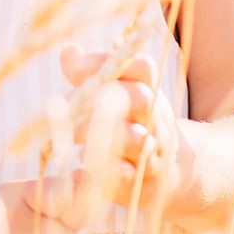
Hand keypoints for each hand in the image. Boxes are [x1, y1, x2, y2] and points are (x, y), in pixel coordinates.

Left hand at [60, 44, 182, 210]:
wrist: (169, 172)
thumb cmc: (130, 123)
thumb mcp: (115, 95)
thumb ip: (90, 74)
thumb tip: (68, 50)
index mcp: (150, 90)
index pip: (142, 67)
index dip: (110, 63)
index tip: (75, 68)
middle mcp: (157, 118)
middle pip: (139, 99)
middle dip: (100, 101)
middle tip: (63, 109)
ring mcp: (155, 151)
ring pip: (136, 140)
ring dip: (102, 137)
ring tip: (70, 138)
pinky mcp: (146, 183)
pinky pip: (130, 177)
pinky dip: (107, 171)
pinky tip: (83, 167)